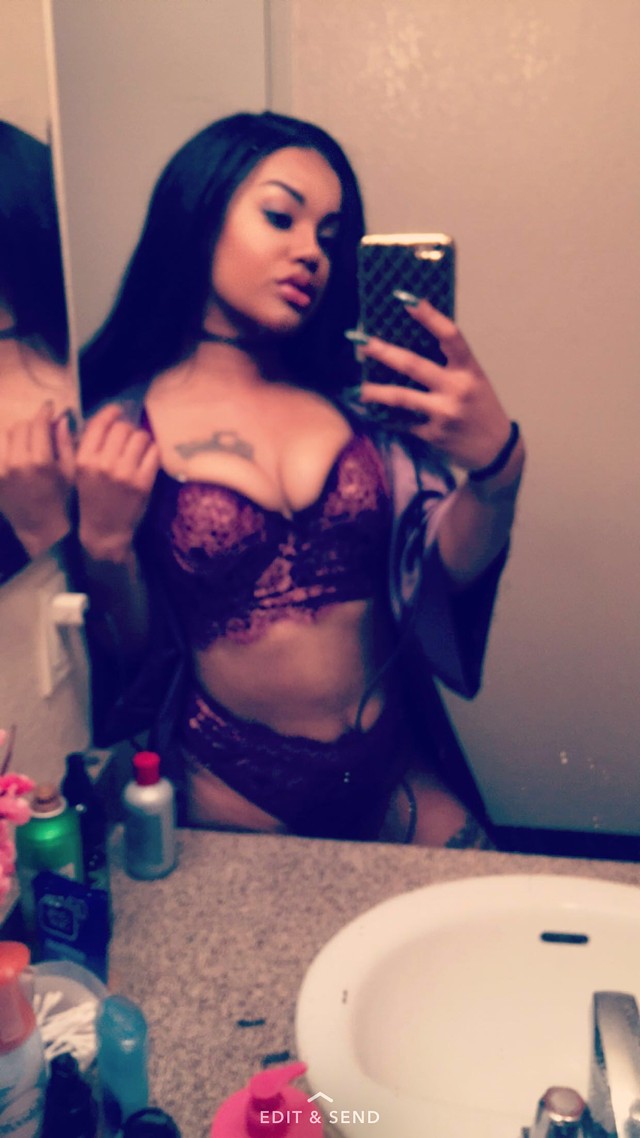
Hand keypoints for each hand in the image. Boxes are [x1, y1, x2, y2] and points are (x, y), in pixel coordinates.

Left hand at [0, 401, 75, 555]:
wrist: (40, 528)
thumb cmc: (61, 501)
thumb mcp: (69, 472)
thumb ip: (64, 442)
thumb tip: (61, 418)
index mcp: (40, 462)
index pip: (38, 424)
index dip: (44, 412)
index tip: (50, 407)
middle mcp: (17, 463)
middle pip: (20, 427)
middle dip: (32, 424)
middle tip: (41, 427)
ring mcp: (2, 470)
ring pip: (5, 436)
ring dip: (17, 433)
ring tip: (27, 439)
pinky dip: (6, 447)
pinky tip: (16, 450)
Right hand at [75, 403, 159, 559]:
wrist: (104, 532)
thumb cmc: (92, 498)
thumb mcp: (80, 471)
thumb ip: (89, 445)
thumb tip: (109, 415)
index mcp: (84, 460)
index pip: (99, 424)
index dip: (111, 412)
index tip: (118, 411)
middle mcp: (103, 464)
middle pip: (122, 428)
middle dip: (127, 430)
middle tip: (128, 439)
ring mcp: (125, 473)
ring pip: (140, 437)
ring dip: (142, 440)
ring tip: (138, 449)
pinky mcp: (143, 483)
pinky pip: (154, 452)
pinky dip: (152, 452)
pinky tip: (147, 459)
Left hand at [357, 297, 515, 472]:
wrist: (495, 451)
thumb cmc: (481, 408)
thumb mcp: (474, 380)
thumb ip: (450, 364)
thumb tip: (414, 341)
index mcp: (469, 370)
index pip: (450, 336)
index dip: (429, 317)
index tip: (407, 301)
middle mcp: (456, 389)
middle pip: (414, 365)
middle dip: (384, 352)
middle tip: (362, 343)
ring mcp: (443, 413)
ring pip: (401, 397)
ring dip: (376, 391)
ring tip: (360, 388)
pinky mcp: (432, 434)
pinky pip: (403, 422)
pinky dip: (388, 418)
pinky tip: (375, 414)